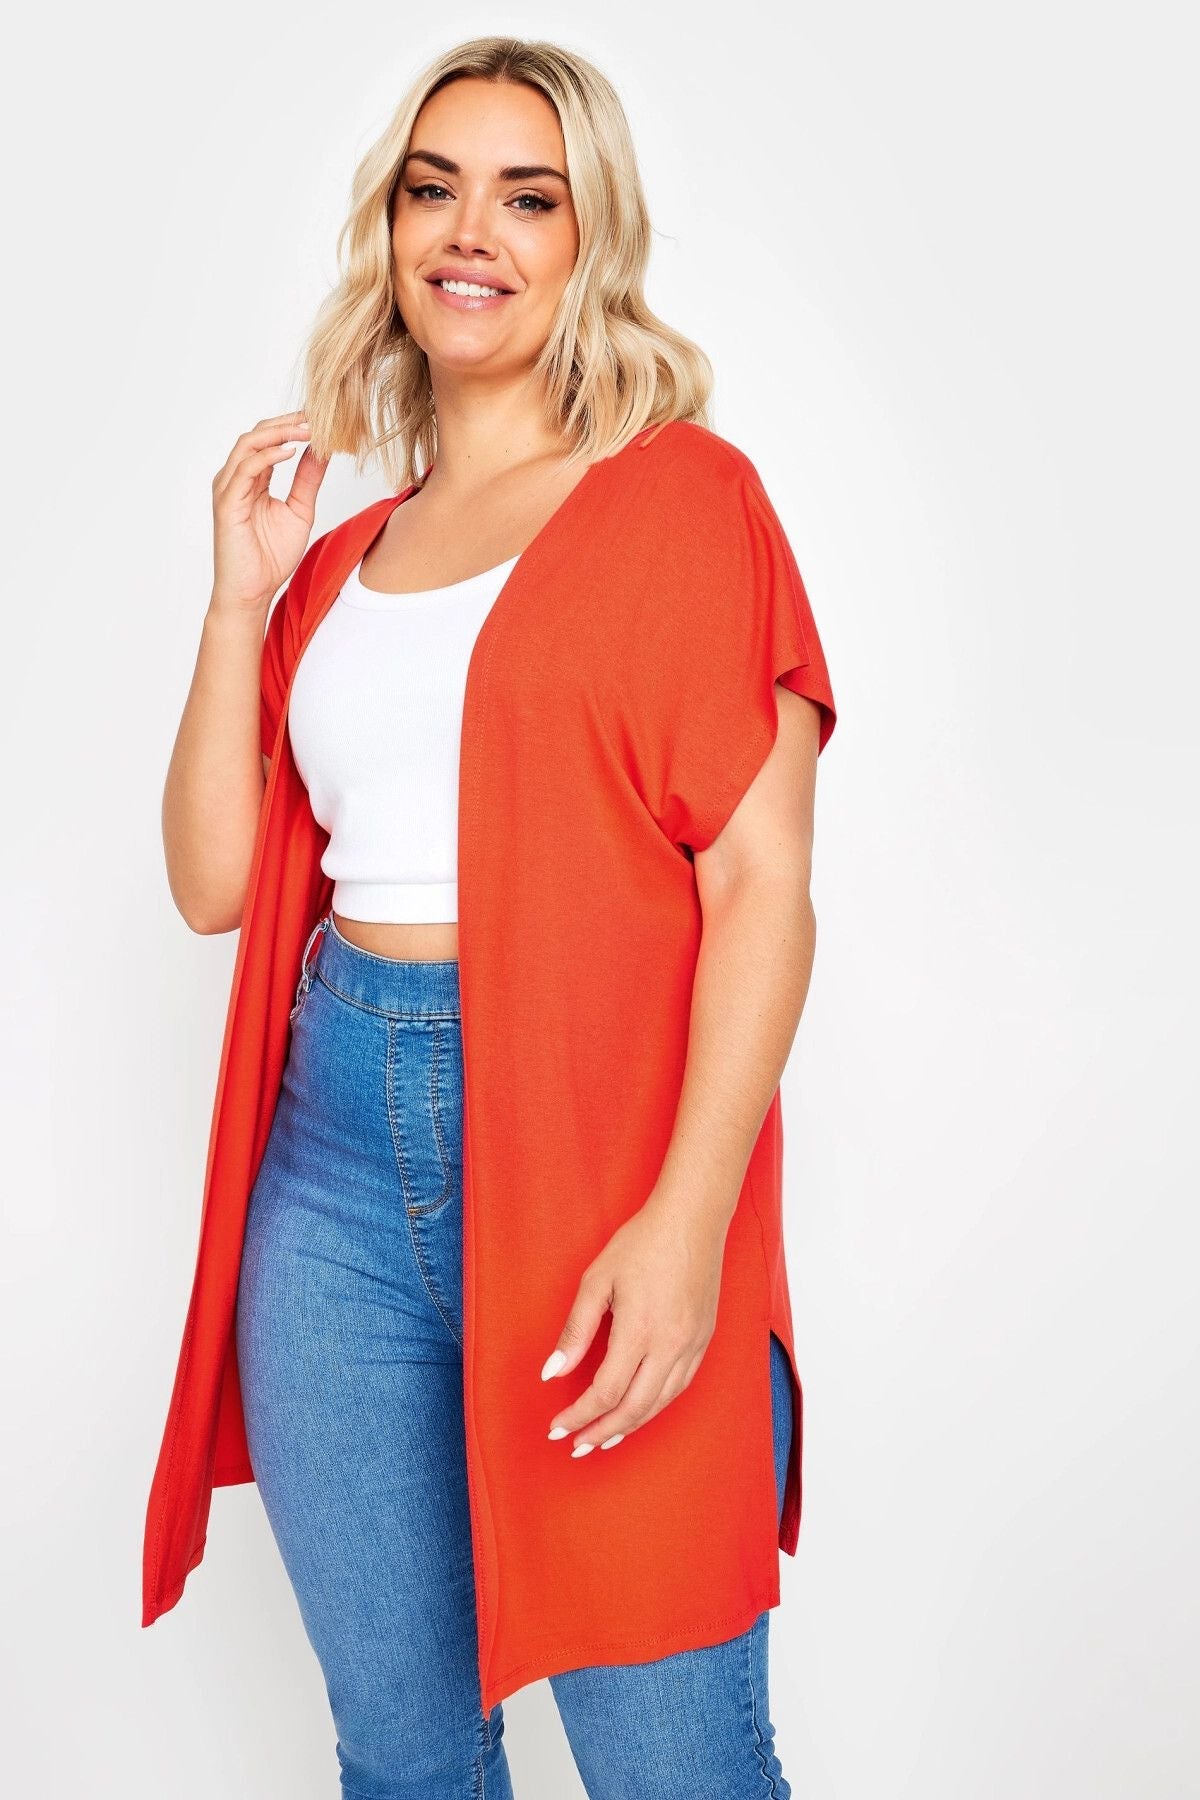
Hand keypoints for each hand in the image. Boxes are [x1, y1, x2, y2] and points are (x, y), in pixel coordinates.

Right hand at [210, 409, 328, 612]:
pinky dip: (269, 456)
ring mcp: (228, 488)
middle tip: (317, 416)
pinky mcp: (227, 502)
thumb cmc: (270, 558)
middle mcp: (236, 478)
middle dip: (288, 422)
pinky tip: (291, 452)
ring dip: (280, 433)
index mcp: (252, 479)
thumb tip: (322, 451)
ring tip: (308, 429)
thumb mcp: (300, 511)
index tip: (321, 418)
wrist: (252, 592)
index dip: (293, 426)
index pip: (269, 440)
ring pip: (249, 444)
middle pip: (257, 434)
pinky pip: (246, 468)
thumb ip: (308, 480)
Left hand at [540, 1191, 728, 1455]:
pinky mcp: (704, 1339)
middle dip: (602, 1432)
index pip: (605, 1392)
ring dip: (630, 1426)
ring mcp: (692, 1345)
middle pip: (634, 1408)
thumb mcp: (597, 1280)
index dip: (579, 1416)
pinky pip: (680, 1386)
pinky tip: (640, 1409)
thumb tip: (552, 1374)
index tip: (557, 1427)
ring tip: (603, 1438)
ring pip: (660, 1403)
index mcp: (640, 1331)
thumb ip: (575, 1331)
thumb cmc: (641, 1243)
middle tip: (576, 1446)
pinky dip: (656, 1406)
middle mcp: (670, 1346)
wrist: (692, 1219)